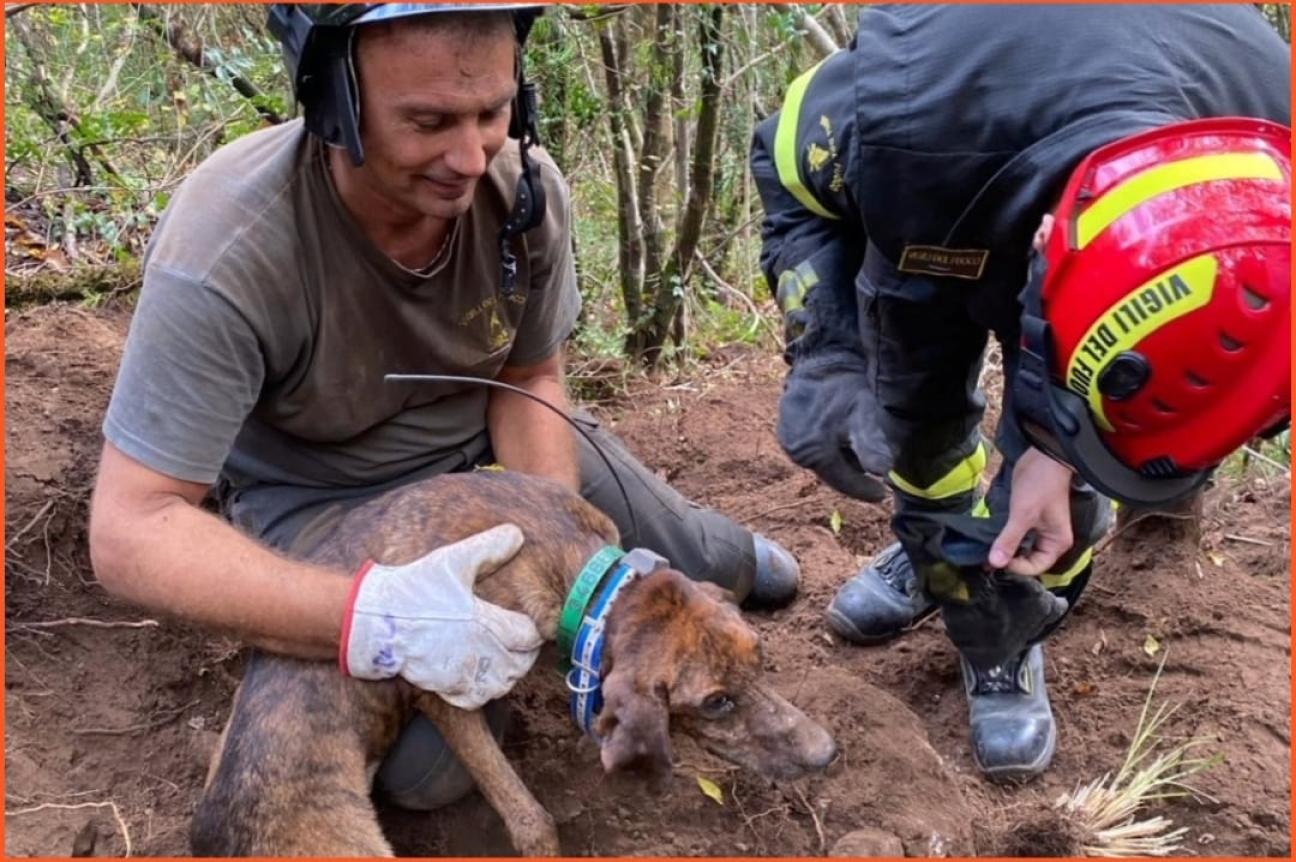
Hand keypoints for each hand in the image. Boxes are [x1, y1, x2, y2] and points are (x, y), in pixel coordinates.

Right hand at [340, 524, 542, 708]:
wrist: (376, 620)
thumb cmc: (415, 589)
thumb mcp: (453, 562)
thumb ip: (488, 548)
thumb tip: (516, 534)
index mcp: (486, 623)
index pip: (529, 636)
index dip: (534, 630)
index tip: (529, 622)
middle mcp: (479, 653)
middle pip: (521, 664)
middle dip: (524, 651)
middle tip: (517, 638)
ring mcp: (461, 673)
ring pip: (502, 685)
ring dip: (507, 672)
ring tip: (503, 656)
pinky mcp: (444, 686)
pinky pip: (476, 699)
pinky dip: (484, 691)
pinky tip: (480, 674)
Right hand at [777, 351, 890, 501]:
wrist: (821, 356)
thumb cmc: (846, 385)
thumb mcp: (864, 413)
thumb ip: (871, 443)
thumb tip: (883, 470)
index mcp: (812, 452)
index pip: (843, 482)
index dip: (865, 490)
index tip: (883, 493)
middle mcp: (794, 450)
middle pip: (831, 472)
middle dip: (852, 469)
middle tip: (874, 459)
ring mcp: (786, 439)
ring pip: (821, 460)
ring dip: (839, 457)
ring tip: (855, 439)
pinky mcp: (784, 428)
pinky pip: (810, 446)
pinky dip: (827, 444)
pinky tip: (839, 428)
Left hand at [989, 447, 1074, 575]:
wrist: (1044, 458)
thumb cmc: (1040, 486)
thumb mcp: (1023, 515)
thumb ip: (1009, 540)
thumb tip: (995, 563)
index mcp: (1056, 543)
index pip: (1035, 567)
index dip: (1016, 567)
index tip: (996, 559)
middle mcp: (1050, 540)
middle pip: (1028, 560)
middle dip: (1008, 561)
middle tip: (984, 559)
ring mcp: (1039, 530)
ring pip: (1020, 548)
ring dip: (1004, 550)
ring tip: (983, 552)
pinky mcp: (1028, 520)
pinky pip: (1016, 536)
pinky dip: (1004, 539)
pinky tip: (989, 539)